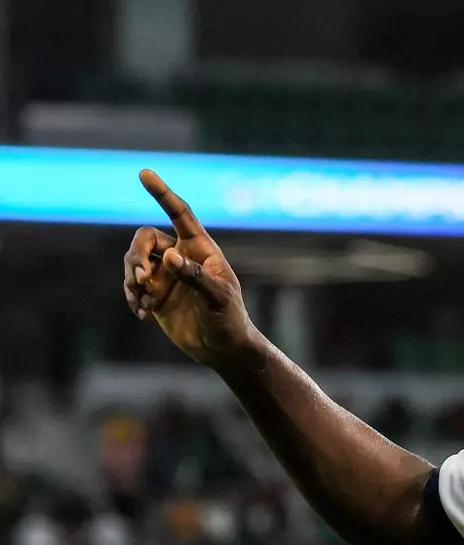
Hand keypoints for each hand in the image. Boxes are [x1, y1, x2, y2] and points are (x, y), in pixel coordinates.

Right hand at [123, 170, 256, 367]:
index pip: (180, 215)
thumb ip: (195, 276)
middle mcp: (181, 256)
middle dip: (136, 254)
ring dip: (131, 278)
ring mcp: (166, 274)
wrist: (222, 349)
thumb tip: (168, 256)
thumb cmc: (229, 320)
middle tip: (141, 277)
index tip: (144, 173)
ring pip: (133, 261)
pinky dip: (132, 296)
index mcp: (201, 249)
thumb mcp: (218, 298)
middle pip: (144, 238)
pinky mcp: (155, 293)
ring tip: (142, 301)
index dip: (163, 194)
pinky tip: (143, 315)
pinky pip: (131, 284)